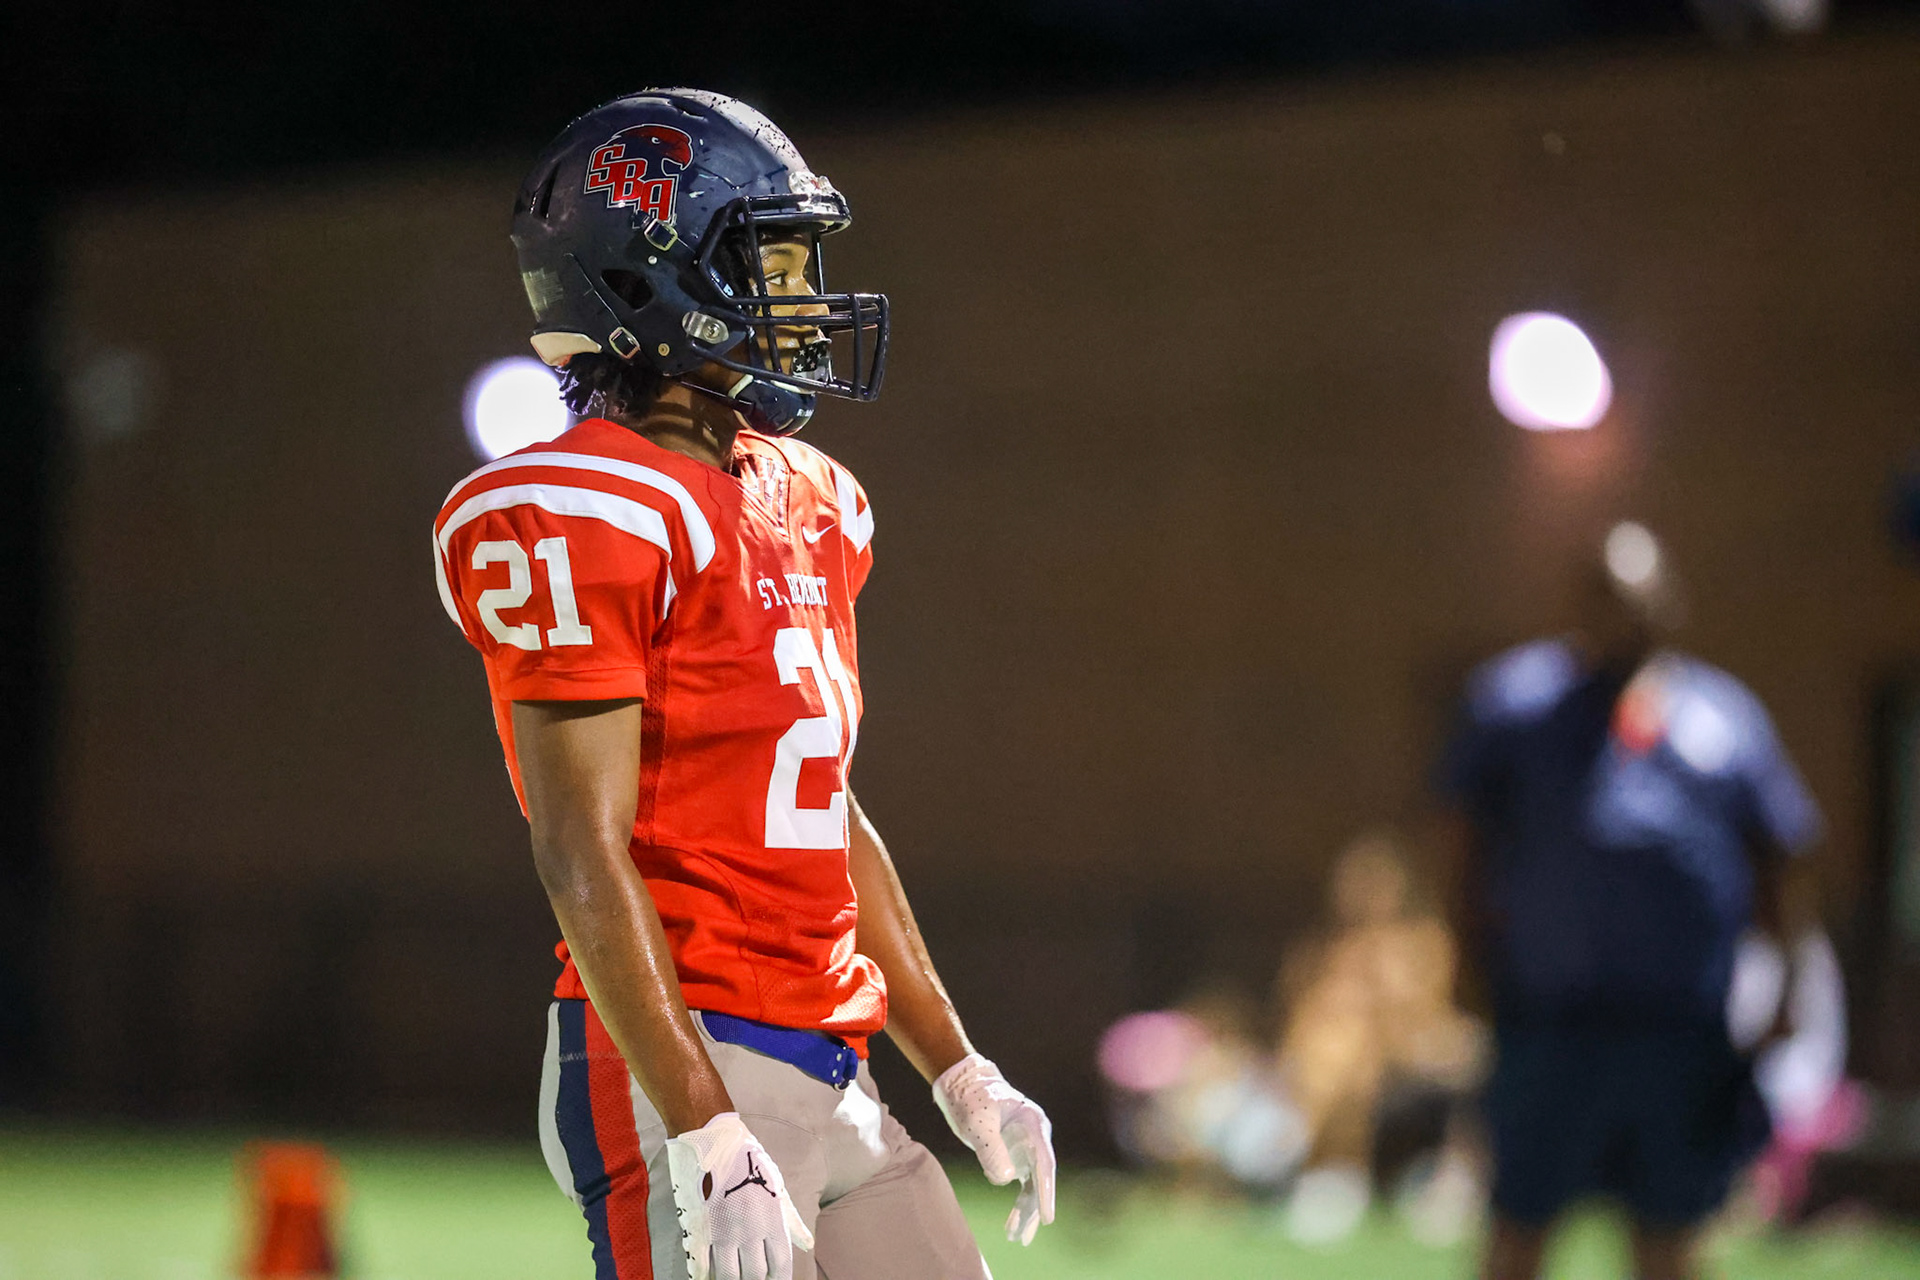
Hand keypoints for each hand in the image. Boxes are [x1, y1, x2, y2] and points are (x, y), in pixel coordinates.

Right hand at [664, 1113, 813, 1279]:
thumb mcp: (778, 1187)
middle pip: (755, 1275)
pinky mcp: (699, 1227)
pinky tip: (706, 1277)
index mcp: (771, 1220)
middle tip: (753, 1278)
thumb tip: (809, 1245)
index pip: (780, 1265)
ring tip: (734, 1278)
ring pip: (728, 1275)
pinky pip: (700, 1264)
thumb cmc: (749, 1161)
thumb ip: (792, 1221)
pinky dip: (703, 1276)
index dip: (779, 1279)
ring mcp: (722, 1231)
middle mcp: (749, 1230)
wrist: (714, 1138)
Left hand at [933, 1053, 1056, 1244]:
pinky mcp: (1016, 1156)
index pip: (1044, 1163)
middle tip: (1024, 1236)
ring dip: (1025, 1211)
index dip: (1046, 1191)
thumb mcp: (977, 1121)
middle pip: (1041, 1178)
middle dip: (1034, 1209)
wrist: (963, 1085)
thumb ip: (990, 1149)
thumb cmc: (972, 1097)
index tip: (1047, 1217)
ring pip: (1032, 1185)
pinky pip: (1022, 1184)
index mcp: (1033, 1123)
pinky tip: (1012, 1226)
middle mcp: (1035, 1138)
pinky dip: (1018, 1204)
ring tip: (1015, 1237)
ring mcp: (1027, 1148)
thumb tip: (1005, 1181)